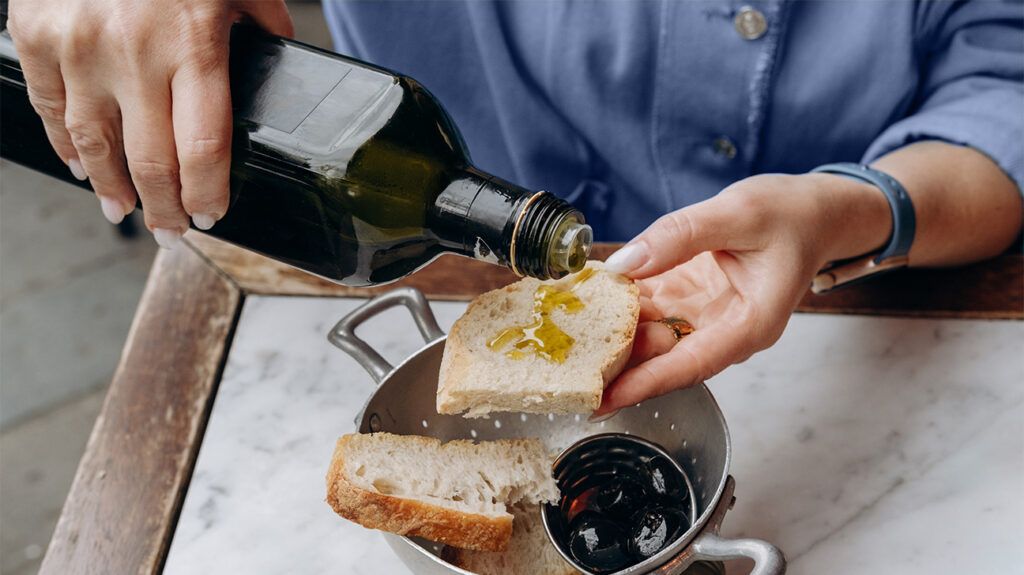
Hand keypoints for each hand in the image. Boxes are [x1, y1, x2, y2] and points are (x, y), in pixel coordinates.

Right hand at [7, 0, 292, 245]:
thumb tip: (279, 60)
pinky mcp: (36, 36)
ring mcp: (78, 48)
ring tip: (125, 213)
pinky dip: (68, 145)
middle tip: (175, 232)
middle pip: (151, 163)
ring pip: (94, 146)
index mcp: (192, 45)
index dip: (208, 194)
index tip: (214, 216)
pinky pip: (51, 109)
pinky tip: (84, 166)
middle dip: (166, 210)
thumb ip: (262, 26)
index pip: (203, 150)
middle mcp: (133, 55)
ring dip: (112, 189)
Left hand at [594, 173, 890, 414]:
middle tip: (566, 369)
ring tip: (564, 339)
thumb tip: (626, 262)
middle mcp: (724, 330)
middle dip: (615, 364)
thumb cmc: (794, 215)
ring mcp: (705, 315)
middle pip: (662, 357)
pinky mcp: (690, 297)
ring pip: (650, 335)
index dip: (643, 384)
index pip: (688, 365)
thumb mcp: (738, 213)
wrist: (815, 210)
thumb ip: (680, 236)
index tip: (603, 399)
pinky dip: (619, 304)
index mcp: (748, 325)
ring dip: (610, 334)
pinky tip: (586, 299)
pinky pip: (650, 308)